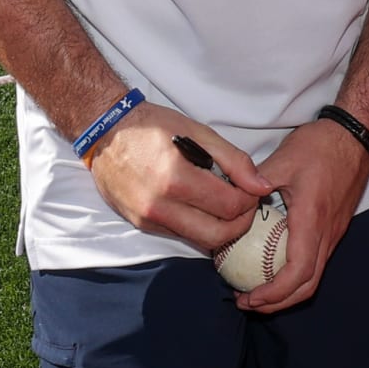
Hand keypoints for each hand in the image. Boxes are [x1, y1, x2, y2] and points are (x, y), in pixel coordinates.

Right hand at [85, 102, 270, 253]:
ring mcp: (148, 219)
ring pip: (199, 241)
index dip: (250, 200)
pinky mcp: (140, 225)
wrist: (106, 132)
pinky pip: (179, 235)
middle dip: (240, 223)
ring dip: (220, 228)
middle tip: (244, 203)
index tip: (252, 190)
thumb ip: (235, 161)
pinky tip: (201, 206)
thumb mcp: (200, 133)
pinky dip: (198, 226)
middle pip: (217, 235)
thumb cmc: (154, 126)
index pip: (230, 207)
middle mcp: (159, 206)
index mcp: (176, 179)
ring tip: (224, 204)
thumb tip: (262, 186)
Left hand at [234, 115, 368, 313]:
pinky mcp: (334, 227)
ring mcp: (333, 232)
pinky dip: (294, 275)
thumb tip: (232, 198)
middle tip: (247, 301)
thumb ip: (257, 180)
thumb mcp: (284, 159)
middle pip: (308, 285)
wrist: (357, 137)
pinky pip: (316, 261)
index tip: (249, 297)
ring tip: (258, 289)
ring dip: (287, 291)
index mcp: (313, 221)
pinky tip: (273, 264)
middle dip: (278, 302)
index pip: (298, 272)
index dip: (274, 293)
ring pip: (314, 276)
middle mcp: (327, 234)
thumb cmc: (322, 146)